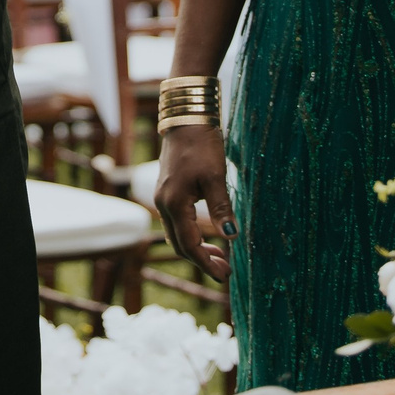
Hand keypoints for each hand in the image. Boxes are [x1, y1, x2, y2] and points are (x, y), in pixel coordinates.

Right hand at [155, 124, 235, 279]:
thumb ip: (221, 207)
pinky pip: (177, 222)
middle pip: (180, 244)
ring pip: (177, 234)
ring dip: (196, 249)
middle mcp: (164, 204)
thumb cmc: (201, 145)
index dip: (206, 263)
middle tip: (226, 271)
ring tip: (220, 256)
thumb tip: (231, 236)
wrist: (186, 119)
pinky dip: (191, 234)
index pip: (189, 245)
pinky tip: (207, 235)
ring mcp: (163, 197)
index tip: (224, 275)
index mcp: (174, 203)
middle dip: (202, 260)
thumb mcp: (215, 176)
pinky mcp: (168, 191)